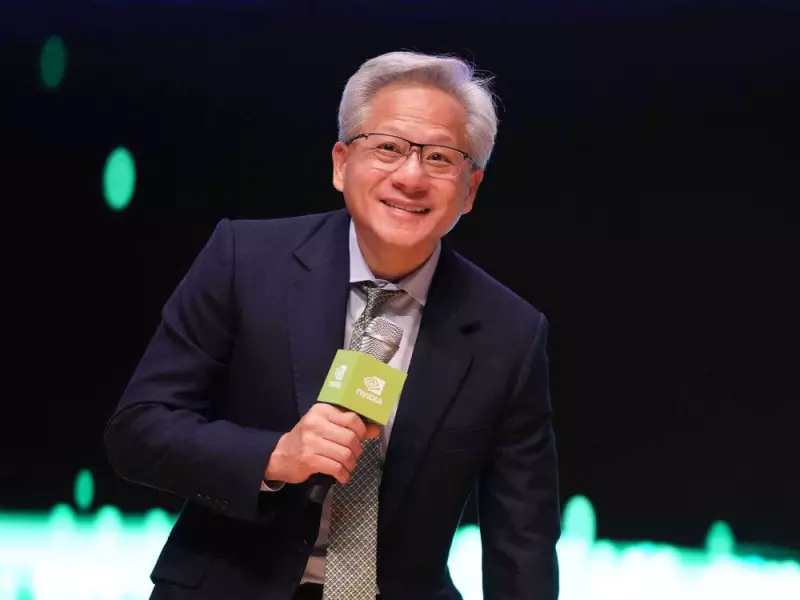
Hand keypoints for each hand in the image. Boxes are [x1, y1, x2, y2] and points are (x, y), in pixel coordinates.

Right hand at [264, 404, 380, 484]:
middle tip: (354, 455)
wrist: (280, 456)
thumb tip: (376, 429)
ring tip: (348, 466)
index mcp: (322, 411)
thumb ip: (350, 426)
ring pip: (345, 454)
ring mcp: (311, 441)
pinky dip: (343, 474)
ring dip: (351, 464)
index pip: (352, 419)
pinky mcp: (309, 459)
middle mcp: (315, 423)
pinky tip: (342, 476)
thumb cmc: (308, 439)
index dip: (362, 431)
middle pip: (351, 438)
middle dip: (357, 450)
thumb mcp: (327, 426)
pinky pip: (336, 468)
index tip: (361, 438)